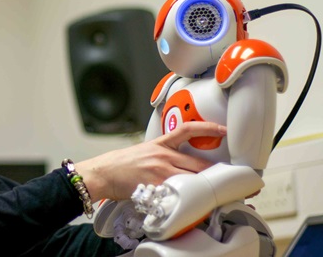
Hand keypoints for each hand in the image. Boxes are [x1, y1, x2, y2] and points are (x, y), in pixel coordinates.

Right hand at [75, 121, 226, 201]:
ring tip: (218, 195)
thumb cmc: (123, 163)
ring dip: (207, 188)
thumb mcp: (146, 150)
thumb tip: (185, 163)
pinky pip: (179, 194)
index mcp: (161, 144)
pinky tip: (196, 206)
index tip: (224, 130)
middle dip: (217, 172)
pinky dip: (188, 201)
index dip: (208, 128)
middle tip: (231, 179)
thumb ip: (165, 153)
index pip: (188, 130)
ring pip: (193, 180)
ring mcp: (161, 172)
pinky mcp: (156, 187)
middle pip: (199, 163)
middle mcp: (164, 156)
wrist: (104, 172)